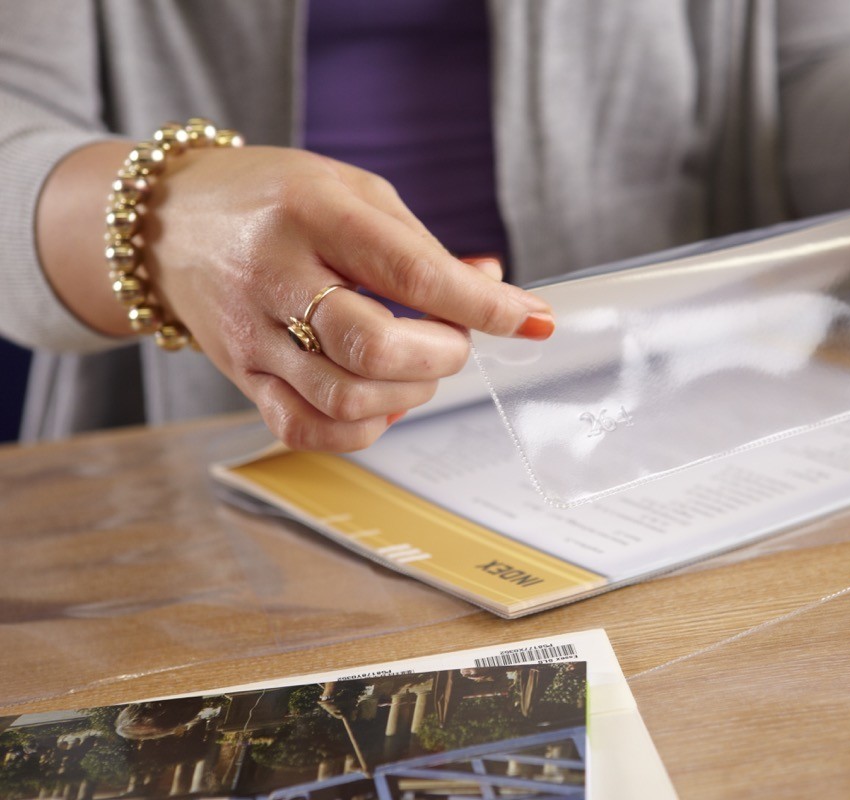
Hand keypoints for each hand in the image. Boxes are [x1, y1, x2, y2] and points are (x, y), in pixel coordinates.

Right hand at [142, 146, 551, 450]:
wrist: (168, 221)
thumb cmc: (274, 200)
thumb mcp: (354, 193)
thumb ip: (424, 248)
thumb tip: (495, 292)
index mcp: (312, 216)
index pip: (411, 273)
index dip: (483, 306)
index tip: (533, 319)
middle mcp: (275, 279)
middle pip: (374, 349)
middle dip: (443, 354)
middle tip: (455, 338)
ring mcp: (253, 338)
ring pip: (346, 399)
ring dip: (411, 394)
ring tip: (418, 364)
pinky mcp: (242, 379)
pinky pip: (310, 430)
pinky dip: (365, 428)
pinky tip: (380, 398)